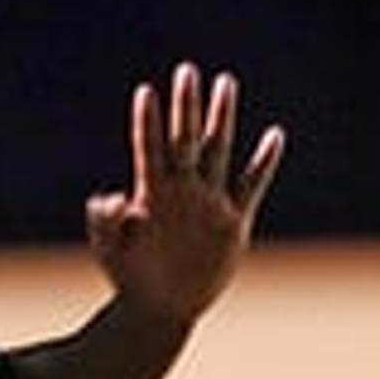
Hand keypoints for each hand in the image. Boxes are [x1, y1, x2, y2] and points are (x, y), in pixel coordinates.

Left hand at [84, 63, 285, 325]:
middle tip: (187, 70)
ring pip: (218, 150)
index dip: (147, 121)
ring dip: (222, 118)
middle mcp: (181, 189)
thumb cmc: (128, 276)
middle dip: (187, 106)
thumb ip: (105, 223)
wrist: (159, 308)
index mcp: (150, 193)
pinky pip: (251, 185)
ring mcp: (208, 201)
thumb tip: (110, 199)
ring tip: (225, 82)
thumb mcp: (110, 250)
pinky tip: (274, 136)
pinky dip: (263, 163)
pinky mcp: (232, 222)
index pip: (149, 148)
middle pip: (186, 138)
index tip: (146, 91)